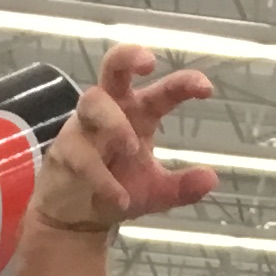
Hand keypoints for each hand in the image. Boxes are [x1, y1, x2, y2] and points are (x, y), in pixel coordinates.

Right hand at [37, 45, 220, 238]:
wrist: (77, 218)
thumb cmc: (118, 189)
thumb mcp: (157, 192)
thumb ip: (182, 187)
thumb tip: (211, 179)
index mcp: (138, 114)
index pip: (162, 91)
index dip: (183, 83)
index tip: (206, 88)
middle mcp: (111, 111)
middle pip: (113, 67)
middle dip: (128, 57)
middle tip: (149, 63)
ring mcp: (84, 127)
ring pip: (93, 102)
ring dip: (114, 121)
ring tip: (131, 148)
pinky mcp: (64, 151)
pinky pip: (81, 155)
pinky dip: (102, 177)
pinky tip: (120, 198)